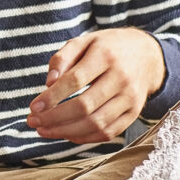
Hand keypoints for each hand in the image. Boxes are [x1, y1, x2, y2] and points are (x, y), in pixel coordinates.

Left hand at [29, 28, 166, 143]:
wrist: (147, 55)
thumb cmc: (107, 48)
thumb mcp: (84, 42)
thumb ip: (62, 58)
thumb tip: (48, 83)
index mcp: (106, 56)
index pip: (75, 80)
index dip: (52, 97)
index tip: (33, 107)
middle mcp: (121, 78)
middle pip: (85, 106)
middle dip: (54, 118)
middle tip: (33, 121)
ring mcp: (130, 98)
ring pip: (96, 123)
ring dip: (65, 131)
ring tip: (43, 130)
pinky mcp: (134, 113)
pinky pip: (108, 132)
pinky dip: (84, 137)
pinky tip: (66, 134)